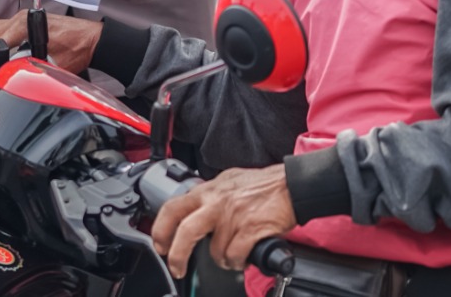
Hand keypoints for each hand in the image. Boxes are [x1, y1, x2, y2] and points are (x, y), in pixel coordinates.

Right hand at [0, 10, 103, 73]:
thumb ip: (29, 70)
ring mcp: (26, 18)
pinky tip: (4, 51)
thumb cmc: (77, 48)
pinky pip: (7, 28)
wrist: (92, 39)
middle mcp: (23, 18)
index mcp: (25, 25)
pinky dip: (1, 39)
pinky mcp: (30, 21)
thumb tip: (12, 77)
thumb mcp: (51, 65)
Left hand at [152, 164, 296, 277]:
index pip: (173, 208)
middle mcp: (216, 202)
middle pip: (186, 232)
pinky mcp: (251, 229)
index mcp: (207, 191)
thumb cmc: (261, 185)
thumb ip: (209, 197)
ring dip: (222, 260)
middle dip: (177, 255)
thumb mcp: (226, 182)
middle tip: (177, 268)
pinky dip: (237, 262)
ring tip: (231, 255)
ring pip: (216, 251)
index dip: (161, 229)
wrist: (291, 185)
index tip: (159, 245)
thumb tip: (196, 211)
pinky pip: (235, 256)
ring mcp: (233, 216)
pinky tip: (242, 257)